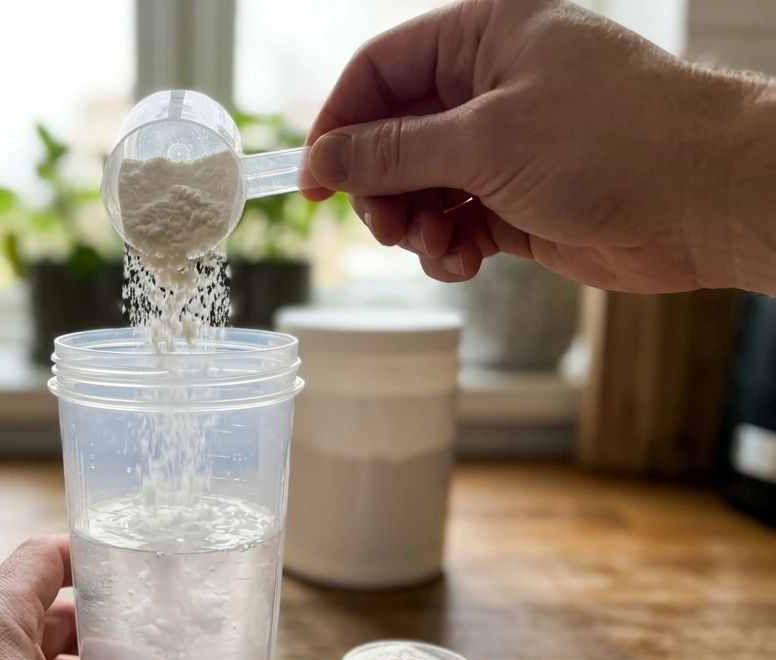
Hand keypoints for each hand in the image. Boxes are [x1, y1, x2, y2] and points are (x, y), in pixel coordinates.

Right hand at [303, 0, 775, 292]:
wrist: (706, 200)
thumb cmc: (612, 142)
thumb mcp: (484, 140)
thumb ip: (393, 153)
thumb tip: (324, 161)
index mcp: (485, 37)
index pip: (381, 71)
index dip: (339, 126)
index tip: (313, 183)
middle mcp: (492, 86)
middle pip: (394, 136)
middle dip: (381, 188)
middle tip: (383, 226)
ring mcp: (506, 146)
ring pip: (420, 187)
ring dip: (414, 225)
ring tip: (436, 247)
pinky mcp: (519, 199)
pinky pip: (455, 222)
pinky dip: (448, 248)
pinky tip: (464, 263)